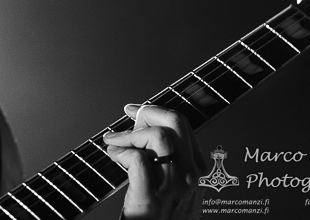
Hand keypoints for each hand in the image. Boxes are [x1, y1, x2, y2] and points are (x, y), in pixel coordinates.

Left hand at [103, 104, 205, 218]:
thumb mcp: (176, 192)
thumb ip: (171, 165)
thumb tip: (148, 133)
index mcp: (195, 174)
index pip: (183, 126)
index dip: (157, 112)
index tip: (137, 110)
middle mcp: (189, 179)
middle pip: (177, 122)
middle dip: (148, 112)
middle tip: (128, 116)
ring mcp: (172, 189)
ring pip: (158, 138)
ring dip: (130, 134)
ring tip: (115, 143)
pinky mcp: (150, 199)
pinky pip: (139, 159)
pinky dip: (122, 151)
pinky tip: (114, 157)